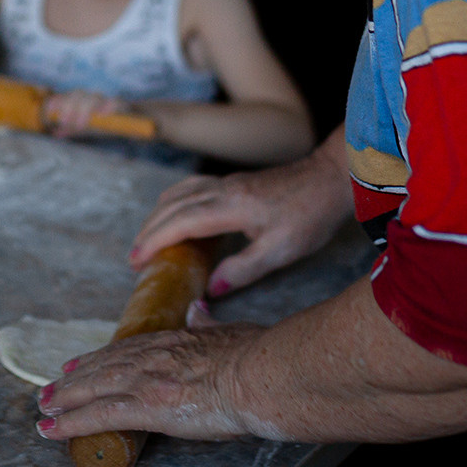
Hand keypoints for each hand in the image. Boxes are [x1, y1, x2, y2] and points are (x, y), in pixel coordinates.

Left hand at [36, 313, 262, 442]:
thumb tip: (199, 308)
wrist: (260, 372)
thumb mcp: (228, 330)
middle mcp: (153, 356)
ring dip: (64, 399)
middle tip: (51, 387)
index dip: (101, 356)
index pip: (127, 348)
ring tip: (44, 407)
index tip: (82, 361)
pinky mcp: (145, 406)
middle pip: (104, 367)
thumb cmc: (255, 355)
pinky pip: (98, 416)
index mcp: (173, 340)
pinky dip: (70, 423)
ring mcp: (146, 380)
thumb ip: (208, 322)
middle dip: (74, 378)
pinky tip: (51, 429)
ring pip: (93, 388)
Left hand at [44, 89, 125, 136]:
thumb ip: (72, 130)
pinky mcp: (121, 104)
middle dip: (68, 107)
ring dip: (84, 110)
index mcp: (83, 101)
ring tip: (80, 124)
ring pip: (93, 97)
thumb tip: (54, 133)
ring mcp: (107, 100)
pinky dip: (108, 107)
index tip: (48, 113)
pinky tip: (103, 114)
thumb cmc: (107, 124)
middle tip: (65, 122)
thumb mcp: (87, 128)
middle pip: (78, 94)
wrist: (133, 121)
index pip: (67, 96)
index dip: (56, 102)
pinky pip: (114, 102)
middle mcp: (93, 98)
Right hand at [127, 142, 353, 295]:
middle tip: (135, 259)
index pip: (180, 222)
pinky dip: (175, 201)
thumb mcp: (281, 250)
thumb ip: (244, 269)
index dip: (154, 241)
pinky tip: (177, 212)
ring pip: (180, 193)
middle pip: (172, 206)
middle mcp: (223, 189)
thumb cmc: (311, 214)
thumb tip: (211, 289)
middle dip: (149, 231)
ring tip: (149, 239)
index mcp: (230, 206)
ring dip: (159, 215)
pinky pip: (192, 187)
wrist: (331, 177)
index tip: (136, 261)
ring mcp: (228, 182)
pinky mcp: (236, 181)